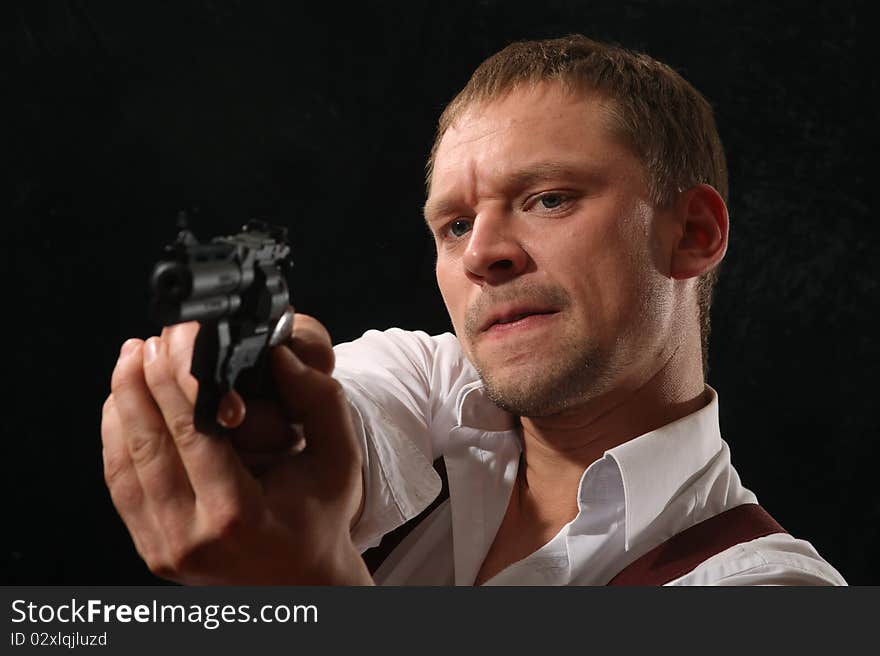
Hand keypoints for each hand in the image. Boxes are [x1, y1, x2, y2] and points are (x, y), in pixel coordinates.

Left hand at [101, 313, 371, 583]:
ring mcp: (164, 548)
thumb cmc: (320, 515)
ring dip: (122, 404)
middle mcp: (192, 535)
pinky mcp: (150, 550)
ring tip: (129, 361)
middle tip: (147, 341)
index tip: (175, 339)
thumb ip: (319, 401)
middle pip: (150, 442)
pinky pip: (120, 485)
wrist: (301, 581)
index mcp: (238, 513)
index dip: (177, 377)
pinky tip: (124, 405)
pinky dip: (116, 438)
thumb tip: (277, 357)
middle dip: (142, 382)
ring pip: (124, 462)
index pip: (192, 430)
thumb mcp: (340, 458)